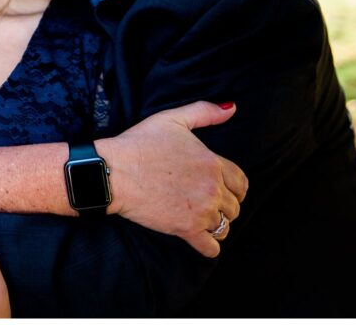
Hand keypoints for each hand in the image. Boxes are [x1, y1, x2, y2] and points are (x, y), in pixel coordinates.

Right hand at [100, 101, 247, 257]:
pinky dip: (210, 247)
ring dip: (217, 225)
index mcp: (212, 163)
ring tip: (203, 221)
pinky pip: (211, 247)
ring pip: (225, 226)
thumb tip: (231, 108)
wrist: (113, 172)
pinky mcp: (186, 230)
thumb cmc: (138, 144)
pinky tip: (202, 241)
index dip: (235, 188)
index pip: (241, 183)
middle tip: (208, 205)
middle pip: (234, 206)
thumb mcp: (172, 118)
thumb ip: (204, 112)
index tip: (224, 191)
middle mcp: (212, 188)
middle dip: (225, 207)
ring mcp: (201, 211)